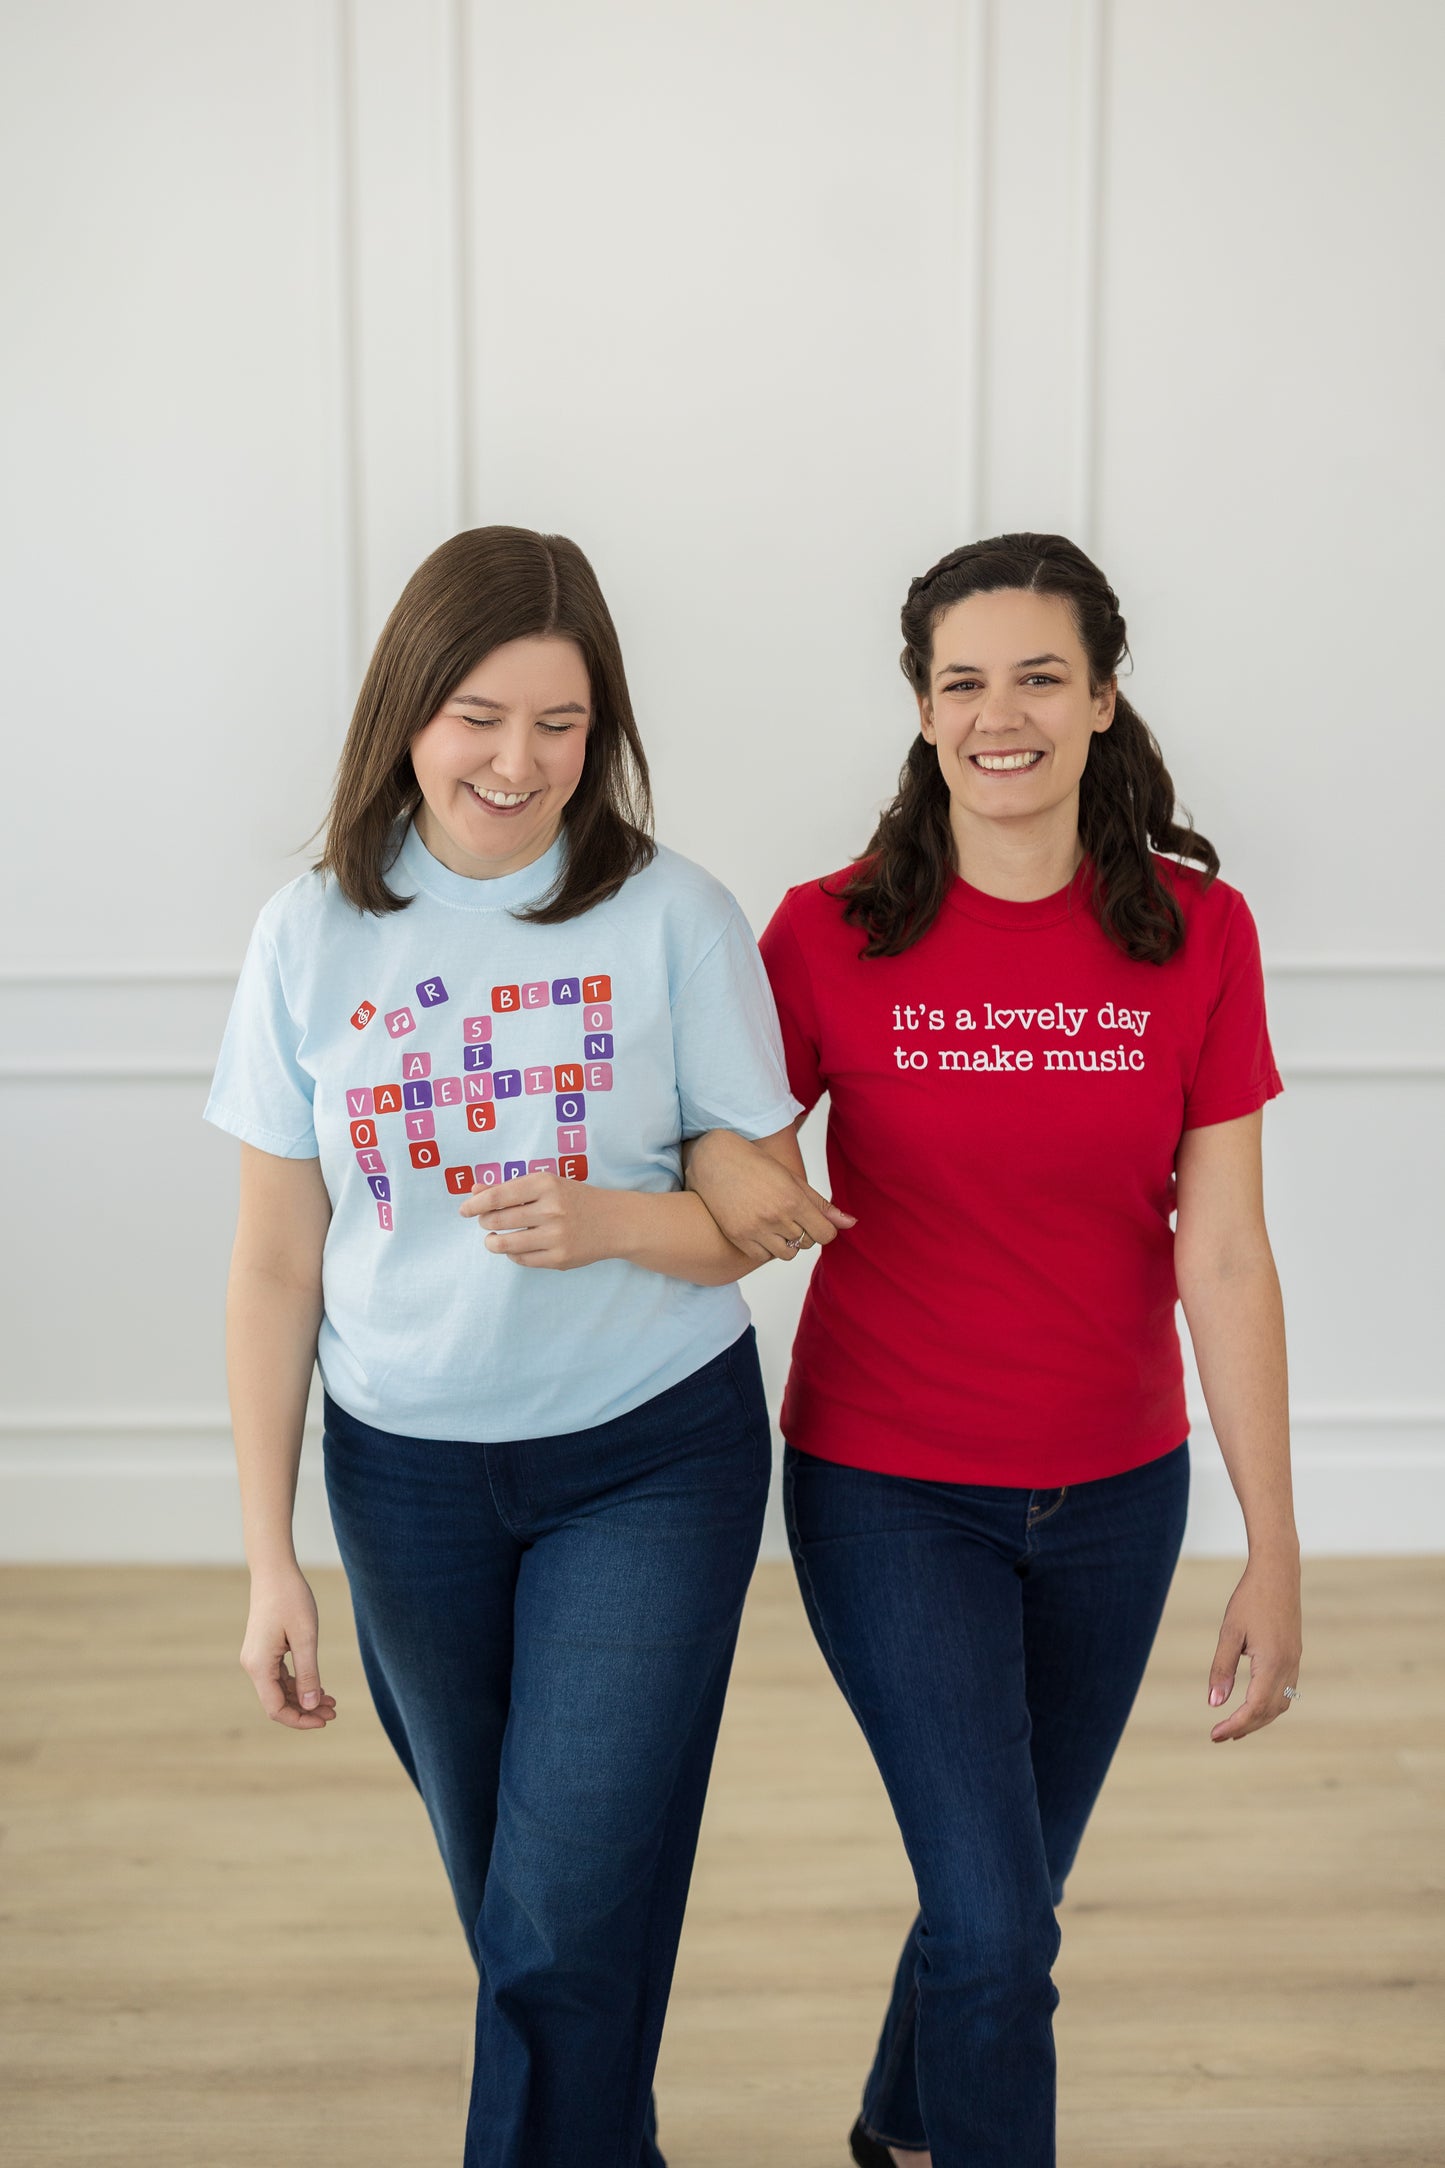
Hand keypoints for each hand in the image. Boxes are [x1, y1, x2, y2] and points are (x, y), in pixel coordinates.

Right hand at [240, 1564, 337, 1729]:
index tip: (325, 1720)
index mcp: (259, 1666)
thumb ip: (307, 1674)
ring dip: (303, 1698)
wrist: (274, 1571)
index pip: (276, 1708)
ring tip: (331, 1701)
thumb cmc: (291, 1599)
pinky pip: (278, 1676)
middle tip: (334, 1711)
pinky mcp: (262, 1651)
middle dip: (305, 1710)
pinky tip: (318, 1686)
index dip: (300, 1720)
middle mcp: (253, 1666)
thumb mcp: (305, 1638)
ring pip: (278, 1690)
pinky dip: (297, 1684)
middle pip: (277, 1702)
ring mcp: (256, 1658)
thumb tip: (311, 1706)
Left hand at [458, 1170, 623, 1269]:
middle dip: (484, 1221)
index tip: (464, 1210)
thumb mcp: (546, 1185)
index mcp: (546, 1184)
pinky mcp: (559, 1259)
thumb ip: (510, 1187)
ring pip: (505, 1243)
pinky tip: (516, 1246)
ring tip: (492, 1238)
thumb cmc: (574, 1199)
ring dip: (492, 1241)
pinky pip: (521, 1259)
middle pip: (497, 1219)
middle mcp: (551, 1210)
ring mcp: (556, 1237)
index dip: (475, 1204)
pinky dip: (512, 1253)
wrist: (614, 1222)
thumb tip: (474, 1191)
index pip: (497, 1196)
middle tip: (486, 1221)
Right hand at [683, 1129, 854, 1262]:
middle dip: (802, 1231)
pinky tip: (759, 1228)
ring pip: (787, 1253)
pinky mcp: (738, 1237)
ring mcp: (755, 1229)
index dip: (824, 1229)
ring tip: (774, 1222)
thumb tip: (851, 1224)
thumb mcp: (792, 1179)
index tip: (814, 1221)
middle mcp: (776, 1216)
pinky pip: (763, 1256)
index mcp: (793, 1199)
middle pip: (807, 1243)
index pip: (825, 1234)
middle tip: (787, 1212)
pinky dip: (766, 1247)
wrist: (713, 1159)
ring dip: (786, 1242)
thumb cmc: (756, 1165)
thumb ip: (821, 1205)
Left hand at [1206, 1552, 1302, 1740]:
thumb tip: (1214, 1703)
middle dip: (1245, 1727)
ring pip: (1280, 1704)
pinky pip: (1286, 1691)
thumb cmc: (1250, 1599)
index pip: (1254, 1708)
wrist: (1278, 1573)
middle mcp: (1288, 1667)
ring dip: (1259, 1719)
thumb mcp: (1229, 1632)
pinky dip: (1269, 1705)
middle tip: (1219, 1735)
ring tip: (1235, 1726)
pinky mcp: (1294, 1656)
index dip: (1235, 1725)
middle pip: (1269, 1712)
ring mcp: (1294, 1662)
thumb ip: (1222, 1669)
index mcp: (1272, 1663)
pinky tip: (1253, 1704)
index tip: (1215, 1735)